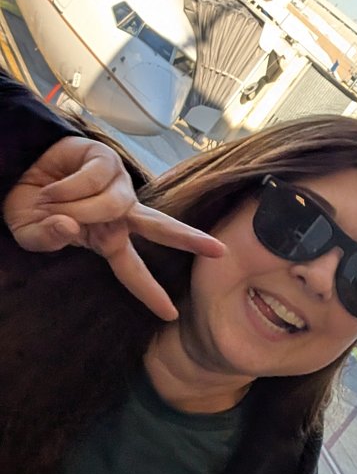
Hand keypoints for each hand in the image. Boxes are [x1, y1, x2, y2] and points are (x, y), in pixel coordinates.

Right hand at [2, 137, 224, 320]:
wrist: (16, 170)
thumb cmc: (30, 208)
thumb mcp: (32, 234)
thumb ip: (49, 239)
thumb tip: (69, 226)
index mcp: (107, 238)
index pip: (132, 270)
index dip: (149, 292)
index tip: (171, 313)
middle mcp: (121, 213)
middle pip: (161, 228)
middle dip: (190, 240)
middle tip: (219, 251)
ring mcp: (118, 185)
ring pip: (113, 204)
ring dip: (79, 207)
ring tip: (51, 203)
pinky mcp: (107, 159)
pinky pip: (96, 178)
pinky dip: (69, 186)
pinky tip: (54, 187)